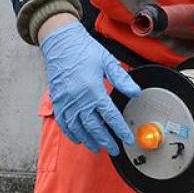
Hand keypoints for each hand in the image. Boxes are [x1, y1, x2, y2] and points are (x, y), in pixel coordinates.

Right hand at [40, 22, 140, 153]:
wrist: (60, 43)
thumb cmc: (84, 50)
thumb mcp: (107, 61)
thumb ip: (122, 79)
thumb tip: (136, 92)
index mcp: (93, 89)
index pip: (110, 116)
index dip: (120, 129)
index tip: (127, 138)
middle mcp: (78, 99)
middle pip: (93, 127)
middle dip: (105, 140)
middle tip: (114, 150)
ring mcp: (66, 101)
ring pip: (78, 128)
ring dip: (88, 140)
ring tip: (97, 148)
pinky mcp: (58, 101)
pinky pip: (64, 123)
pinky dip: (71, 133)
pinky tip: (78, 138)